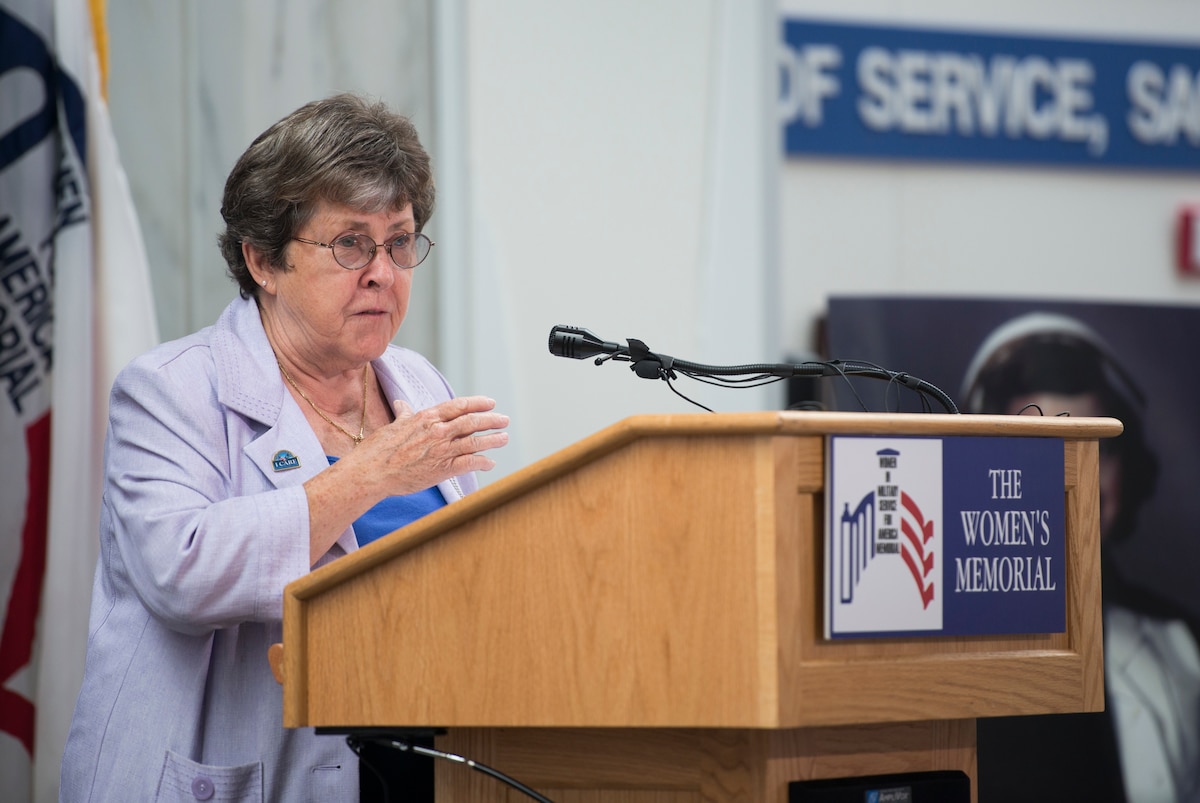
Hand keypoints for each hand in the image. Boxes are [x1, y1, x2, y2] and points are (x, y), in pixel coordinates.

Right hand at [365, 395, 508, 495]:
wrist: (371, 471)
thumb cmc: (379, 449)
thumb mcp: (394, 425)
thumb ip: (404, 414)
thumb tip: (401, 404)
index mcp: (427, 418)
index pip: (459, 406)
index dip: (478, 403)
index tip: (490, 403)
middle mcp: (438, 431)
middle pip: (472, 422)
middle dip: (491, 420)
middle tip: (504, 420)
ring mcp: (441, 450)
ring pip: (475, 441)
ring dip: (492, 439)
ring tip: (504, 438)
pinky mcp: (442, 469)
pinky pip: (469, 464)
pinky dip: (482, 462)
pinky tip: (490, 463)